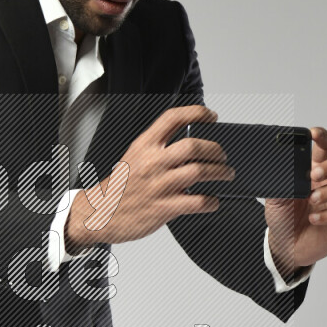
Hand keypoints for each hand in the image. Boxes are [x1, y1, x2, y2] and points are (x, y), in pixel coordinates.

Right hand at [64, 105, 234, 251]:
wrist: (101, 214)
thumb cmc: (120, 187)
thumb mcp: (134, 158)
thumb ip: (158, 149)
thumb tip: (190, 146)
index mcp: (144, 146)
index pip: (173, 118)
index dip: (196, 113)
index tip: (211, 117)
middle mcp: (152, 163)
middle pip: (193, 146)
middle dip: (216, 150)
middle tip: (222, 155)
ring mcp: (159, 186)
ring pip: (199, 172)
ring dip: (220, 172)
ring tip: (226, 174)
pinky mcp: (164, 208)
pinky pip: (197, 202)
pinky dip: (211, 201)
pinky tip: (213, 201)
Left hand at [264, 127, 326, 279]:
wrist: (284, 246)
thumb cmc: (283, 217)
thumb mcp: (274, 197)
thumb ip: (279, 180)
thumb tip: (279, 164)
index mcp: (316, 169)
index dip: (323, 137)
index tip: (312, 135)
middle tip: (314, 174)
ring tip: (312, 200)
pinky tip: (314, 218)